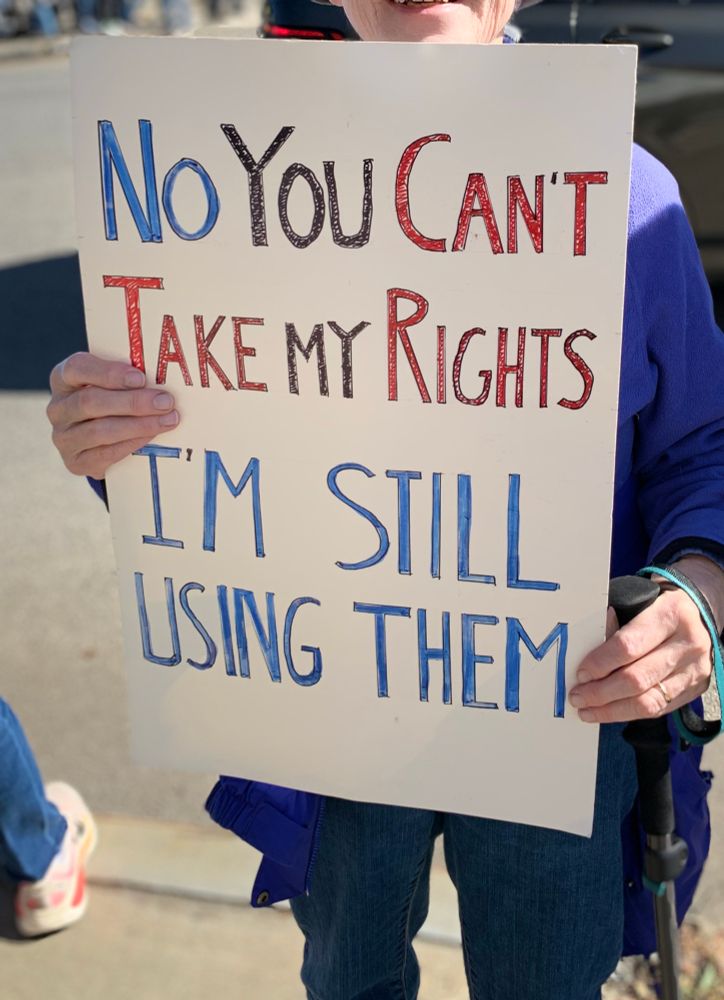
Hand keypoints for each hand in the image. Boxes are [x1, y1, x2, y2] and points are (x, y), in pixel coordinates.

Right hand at [47, 352, 178, 479]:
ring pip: (99, 430)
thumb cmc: (112, 400)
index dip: (109, 373)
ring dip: (138, 425)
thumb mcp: (114, 383)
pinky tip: (151, 436)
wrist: (100, 441)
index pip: (77, 368)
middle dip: (132, 402)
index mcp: (63, 378)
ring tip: (168, 420)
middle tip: (165, 402)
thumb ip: (128, 376)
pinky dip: (131, 444)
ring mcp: (63, 437)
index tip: (140, 378)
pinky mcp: (75, 462)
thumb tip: (164, 375)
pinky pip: (104, 454)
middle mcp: (57, 408)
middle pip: (90, 402)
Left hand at [570, 556, 723, 723]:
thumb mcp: (640, 601)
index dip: (600, 663)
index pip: (628, 645)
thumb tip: (585, 649)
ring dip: (612, 709)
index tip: (580, 673)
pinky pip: (658, 708)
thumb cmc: (660, 607)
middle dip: (601, 692)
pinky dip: (629, 713)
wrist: (700, 616)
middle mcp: (687, 644)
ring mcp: (694, 670)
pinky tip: (609, 711)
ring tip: (587, 710)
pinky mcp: (695, 688)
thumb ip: (616, 622)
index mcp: (670, 614)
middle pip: (637, 679)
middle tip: (577, 696)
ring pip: (648, 701)